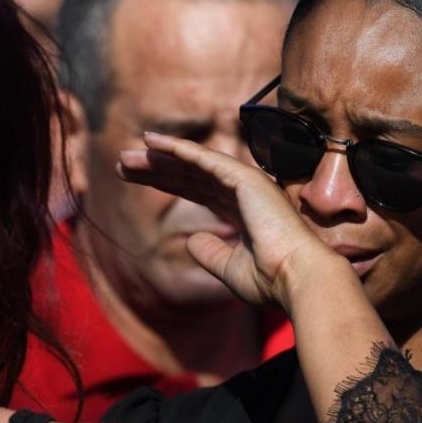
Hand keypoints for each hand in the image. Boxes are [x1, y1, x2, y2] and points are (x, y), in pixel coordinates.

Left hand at [117, 132, 350, 310]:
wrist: (298, 279)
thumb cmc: (272, 280)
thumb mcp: (230, 269)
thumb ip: (210, 253)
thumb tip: (192, 240)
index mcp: (243, 214)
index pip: (198, 191)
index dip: (168, 182)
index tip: (135, 179)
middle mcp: (245, 194)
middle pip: (191, 175)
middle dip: (157, 169)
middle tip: (123, 163)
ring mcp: (247, 184)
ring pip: (194, 164)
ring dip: (160, 157)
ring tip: (126, 155)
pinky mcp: (246, 179)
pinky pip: (205, 159)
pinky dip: (179, 149)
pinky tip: (153, 142)